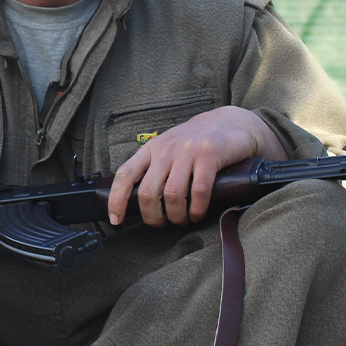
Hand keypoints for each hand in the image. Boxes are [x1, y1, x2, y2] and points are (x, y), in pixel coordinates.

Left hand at [107, 106, 287, 226]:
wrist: (231, 122)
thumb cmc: (197, 141)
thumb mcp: (169, 148)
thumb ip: (154, 167)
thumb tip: (136, 199)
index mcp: (151, 149)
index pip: (125, 175)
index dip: (116, 200)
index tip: (115, 220)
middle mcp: (166, 149)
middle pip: (147, 191)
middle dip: (152, 216)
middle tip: (161, 223)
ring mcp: (188, 151)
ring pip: (172, 194)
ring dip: (176, 215)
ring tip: (182, 220)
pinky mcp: (209, 156)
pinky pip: (198, 190)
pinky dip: (197, 209)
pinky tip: (197, 214)